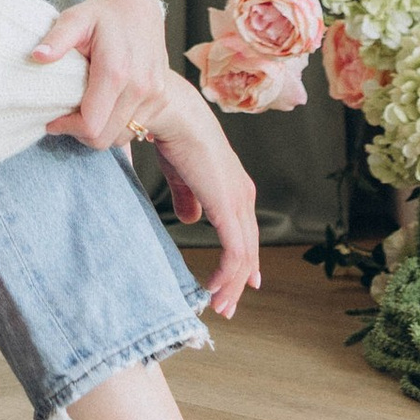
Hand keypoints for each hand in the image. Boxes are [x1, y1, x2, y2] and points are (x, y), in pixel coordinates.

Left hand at [29, 0, 170, 150]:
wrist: (138, 5)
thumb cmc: (102, 13)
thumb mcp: (74, 19)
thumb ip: (57, 39)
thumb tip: (37, 56)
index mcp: (116, 71)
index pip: (90, 124)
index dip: (67, 127)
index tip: (52, 121)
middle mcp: (140, 87)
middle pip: (104, 137)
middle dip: (80, 133)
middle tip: (66, 117)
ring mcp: (154, 94)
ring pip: (120, 137)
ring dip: (99, 131)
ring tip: (84, 110)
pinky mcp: (161, 98)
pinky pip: (135, 129)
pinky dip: (116, 126)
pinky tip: (103, 107)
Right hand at [139, 76, 261, 319]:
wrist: (170, 112)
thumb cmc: (171, 133)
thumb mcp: (180, 173)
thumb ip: (187, 197)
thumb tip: (190, 219)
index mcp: (233, 185)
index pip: (244, 231)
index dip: (242, 261)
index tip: (236, 285)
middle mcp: (243, 195)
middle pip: (248, 248)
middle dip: (238, 281)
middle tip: (226, 307)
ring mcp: (239, 202)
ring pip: (244, 256)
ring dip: (231, 284)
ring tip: (218, 306)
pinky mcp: (229, 208)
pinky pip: (234, 253)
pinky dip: (226, 276)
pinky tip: (213, 289)